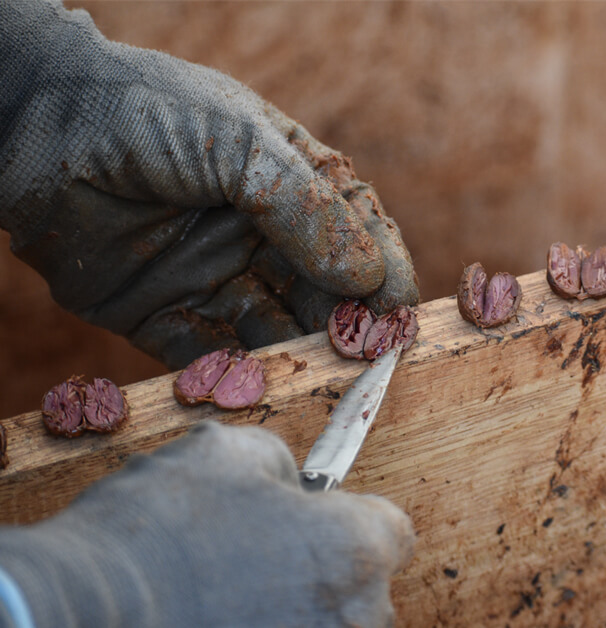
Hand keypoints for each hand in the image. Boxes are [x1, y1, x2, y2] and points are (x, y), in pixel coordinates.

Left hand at [0, 1, 417, 368]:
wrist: (31, 124)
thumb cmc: (148, 114)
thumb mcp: (239, 145)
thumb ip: (306, 208)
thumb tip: (369, 277)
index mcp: (291, 187)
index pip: (358, 237)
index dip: (382, 277)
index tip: (397, 317)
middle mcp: (262, 238)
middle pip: (321, 294)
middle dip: (344, 327)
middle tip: (360, 361)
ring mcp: (216, 278)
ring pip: (272, 331)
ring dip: (294, 357)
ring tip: (310, 378)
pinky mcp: (165, 315)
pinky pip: (206, 356)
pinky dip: (229, 378)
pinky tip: (247, 386)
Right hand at [0, 421, 414, 626]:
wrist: (82, 610)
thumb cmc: (161, 528)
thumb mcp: (226, 452)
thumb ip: (281, 461)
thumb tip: (288, 481)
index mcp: (354, 549)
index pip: (394, 531)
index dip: (355, 516)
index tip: (320, 518)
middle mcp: (354, 618)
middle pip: (364, 589)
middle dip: (326, 570)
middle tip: (263, 559)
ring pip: (329, 627)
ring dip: (299, 612)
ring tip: (232, 598)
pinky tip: (218, 618)